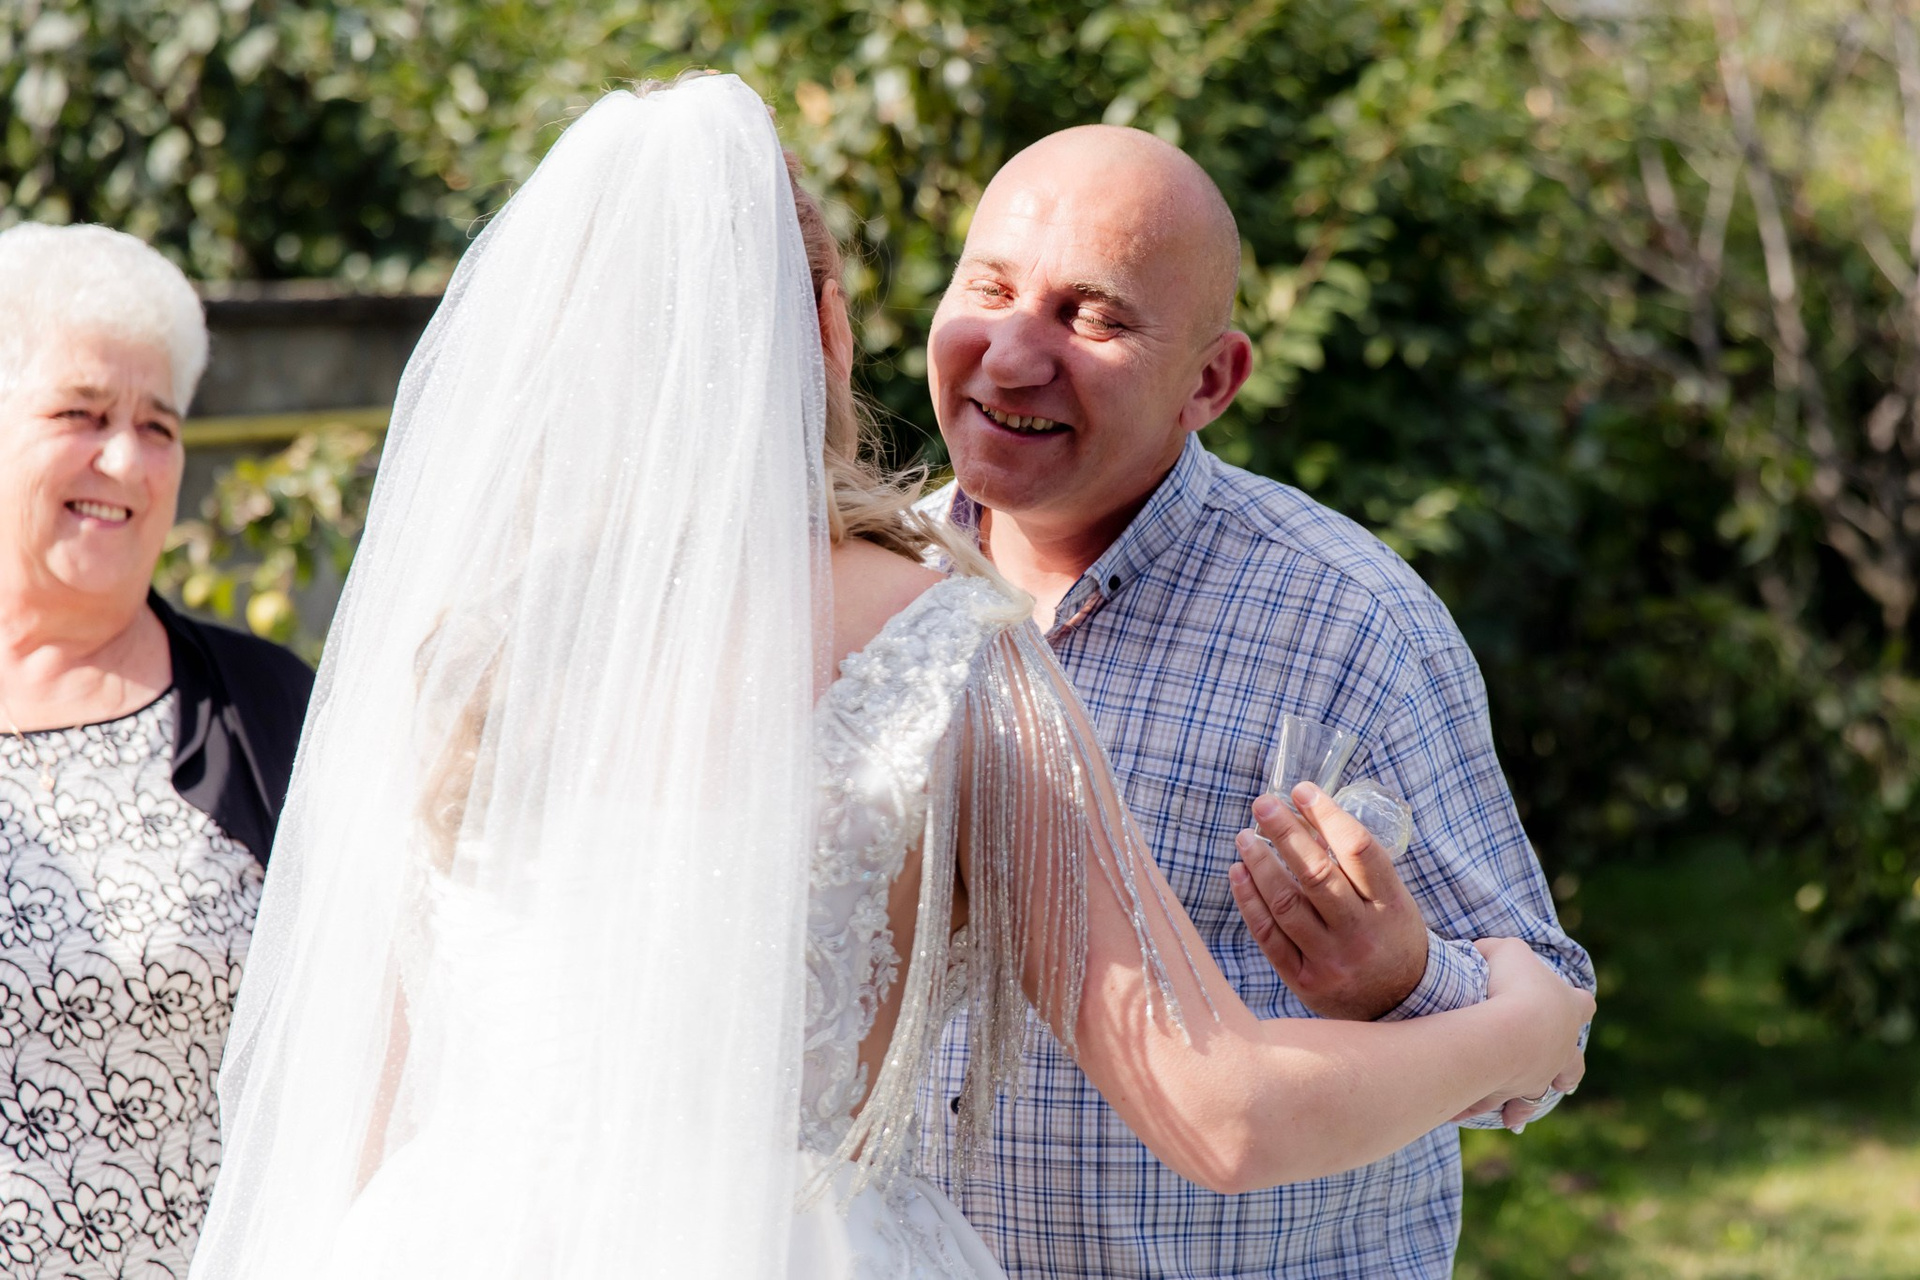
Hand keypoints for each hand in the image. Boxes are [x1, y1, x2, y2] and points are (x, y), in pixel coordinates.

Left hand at [1227, 783, 1429, 1020]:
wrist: (1401, 1007)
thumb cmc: (1390, 936)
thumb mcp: (1392, 899)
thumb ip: (1356, 865)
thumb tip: (1305, 815)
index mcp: (1391, 905)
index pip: (1359, 850)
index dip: (1328, 815)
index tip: (1301, 790)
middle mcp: (1362, 933)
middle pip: (1317, 874)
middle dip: (1285, 833)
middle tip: (1262, 804)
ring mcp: (1333, 961)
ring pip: (1287, 904)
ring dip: (1260, 864)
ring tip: (1244, 837)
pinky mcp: (1305, 981)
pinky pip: (1269, 935)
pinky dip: (1249, 901)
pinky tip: (1238, 873)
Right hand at [1451, 937, 1593, 1127]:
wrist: (1509, 1030)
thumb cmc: (1516, 985)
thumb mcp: (1506, 951)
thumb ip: (1496, 951)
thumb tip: (1482, 953)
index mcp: (1569, 1009)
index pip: (1583, 1005)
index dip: (1576, 1004)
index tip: (1570, 1003)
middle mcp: (1561, 1049)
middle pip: (1572, 1067)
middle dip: (1565, 1075)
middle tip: (1562, 1084)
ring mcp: (1538, 1076)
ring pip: (1535, 1097)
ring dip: (1523, 1106)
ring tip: (1513, 1119)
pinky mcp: (1509, 1093)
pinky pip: (1492, 1104)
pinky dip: (1478, 1107)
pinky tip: (1464, 1114)